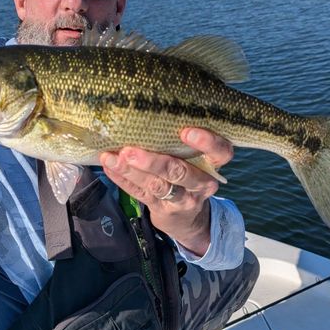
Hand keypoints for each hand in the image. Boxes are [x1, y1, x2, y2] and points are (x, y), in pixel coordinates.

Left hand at [100, 128, 232, 255]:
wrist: (187, 218)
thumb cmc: (188, 172)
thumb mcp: (194, 158)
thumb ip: (179, 142)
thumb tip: (146, 112)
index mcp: (212, 164)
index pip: (221, 152)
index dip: (207, 142)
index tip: (185, 132)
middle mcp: (201, 183)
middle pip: (180, 172)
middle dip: (153, 162)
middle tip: (129, 151)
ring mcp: (183, 200)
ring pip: (157, 186)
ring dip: (132, 172)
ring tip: (111, 159)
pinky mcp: (163, 210)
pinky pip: (141, 195)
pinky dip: (123, 180)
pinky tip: (109, 168)